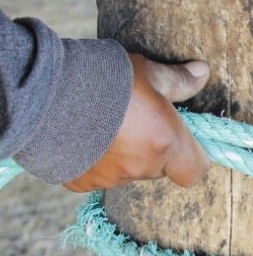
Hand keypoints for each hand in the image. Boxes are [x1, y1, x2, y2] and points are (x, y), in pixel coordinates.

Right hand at [64, 55, 210, 191]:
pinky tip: (83, 136)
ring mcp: (110, 178)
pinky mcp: (81, 182)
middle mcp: (142, 167)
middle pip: (159, 169)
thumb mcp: (148, 73)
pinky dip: (94, 161)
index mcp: (167, 143)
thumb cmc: (106, 79)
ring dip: (123, 155)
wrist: (46, 92)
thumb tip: (202, 72)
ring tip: (104, 123)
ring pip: (127, 173)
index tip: (180, 139)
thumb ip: (179, 80)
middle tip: (135, 121)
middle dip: (154, 150)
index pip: (194, 172)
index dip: (191, 158)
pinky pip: (96, 176)